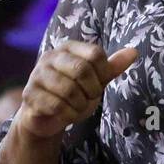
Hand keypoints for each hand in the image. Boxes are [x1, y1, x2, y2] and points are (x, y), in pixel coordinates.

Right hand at [15, 42, 138, 138]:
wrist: (47, 116)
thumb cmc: (75, 94)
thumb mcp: (97, 80)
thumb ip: (113, 67)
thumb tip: (134, 52)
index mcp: (68, 47)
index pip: (96, 54)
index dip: (103, 74)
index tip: (98, 84)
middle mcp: (50, 56)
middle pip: (82, 70)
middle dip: (91, 91)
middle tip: (88, 98)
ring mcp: (37, 74)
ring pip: (69, 90)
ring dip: (80, 105)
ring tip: (76, 106)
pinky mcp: (29, 94)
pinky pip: (57, 106)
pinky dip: (68, 115)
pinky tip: (65, 114)